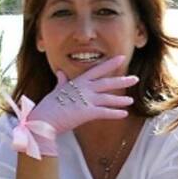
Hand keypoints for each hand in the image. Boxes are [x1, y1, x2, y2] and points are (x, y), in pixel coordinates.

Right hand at [9, 55, 138, 158]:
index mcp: (78, 83)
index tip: (122, 57)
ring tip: (131, 100)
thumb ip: (61, 82)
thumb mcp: (56, 91)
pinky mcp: (86, 112)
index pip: (97, 70)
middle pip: (107, 83)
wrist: (42, 121)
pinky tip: (124, 114)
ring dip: (120, 100)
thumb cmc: (48, 107)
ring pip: (108, 98)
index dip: (110, 64)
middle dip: (122, 80)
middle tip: (135, 78)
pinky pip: (105, 112)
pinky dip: (115, 113)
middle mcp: (84, 89)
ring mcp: (86, 100)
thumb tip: (60, 72)